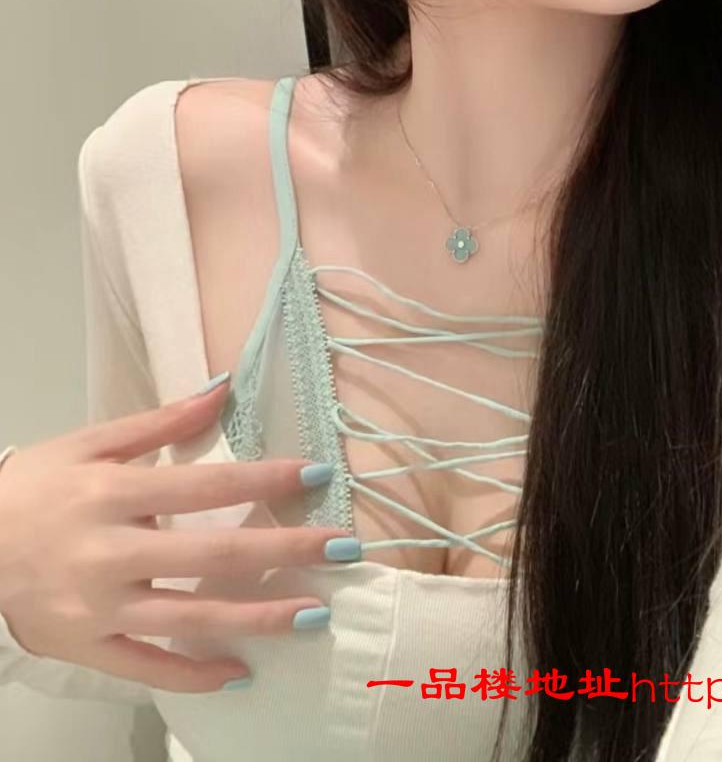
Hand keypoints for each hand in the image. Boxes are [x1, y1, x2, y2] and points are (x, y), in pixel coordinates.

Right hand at [0, 377, 353, 692]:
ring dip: (258, 619)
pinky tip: (241, 672)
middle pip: (211, 555)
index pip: (204, 486)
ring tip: (315, 615)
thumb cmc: (35, 488)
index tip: (317, 476)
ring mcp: (98, 609)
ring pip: (189, 620)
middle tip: (344, 547)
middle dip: (283, 551)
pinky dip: (194, 676)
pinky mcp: (86, 648)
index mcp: (113, 493)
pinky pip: (147, 670)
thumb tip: (222, 387)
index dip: (264, 479)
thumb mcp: (91, 442)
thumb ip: (161, 421)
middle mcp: (109, 554)